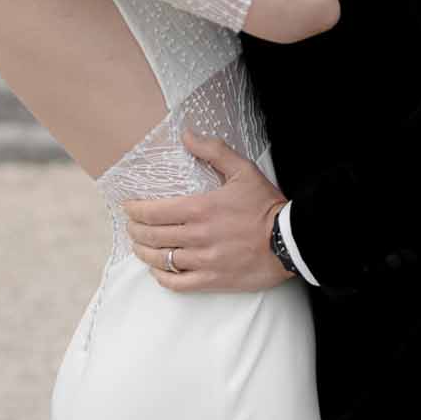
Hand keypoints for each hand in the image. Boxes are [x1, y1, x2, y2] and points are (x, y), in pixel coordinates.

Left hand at [124, 132, 292, 292]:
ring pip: (161, 260)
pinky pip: (178, 284)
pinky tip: (158, 271)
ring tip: (140, 246)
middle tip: (131, 226)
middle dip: (135, 230)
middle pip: (153, 236)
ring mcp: (205, 261)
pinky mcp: (213, 280)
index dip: (135, 210)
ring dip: (144, 252)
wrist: (291, 241)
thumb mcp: (243, 170)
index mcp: (202, 209)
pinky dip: (162, 278)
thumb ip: (213, 151)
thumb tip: (187, 135)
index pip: (154, 212)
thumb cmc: (267, 205)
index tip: (129, 207)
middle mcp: (199, 236)